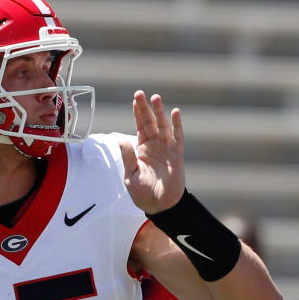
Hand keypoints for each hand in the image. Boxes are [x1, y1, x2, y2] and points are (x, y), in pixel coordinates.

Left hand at [118, 91, 184, 213]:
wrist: (160, 206)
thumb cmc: (143, 192)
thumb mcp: (130, 175)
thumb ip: (128, 157)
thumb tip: (121, 139)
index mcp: (141, 148)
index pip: (139, 126)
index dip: (137, 113)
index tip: (135, 99)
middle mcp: (154, 145)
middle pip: (150, 122)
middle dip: (145, 108)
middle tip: (140, 93)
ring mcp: (166, 149)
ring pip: (163, 126)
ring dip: (160, 112)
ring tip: (156, 98)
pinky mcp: (177, 155)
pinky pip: (178, 137)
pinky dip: (176, 125)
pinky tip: (174, 112)